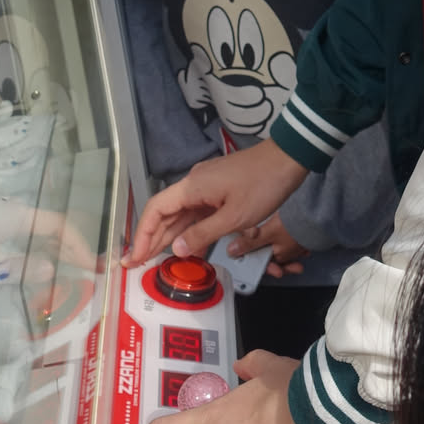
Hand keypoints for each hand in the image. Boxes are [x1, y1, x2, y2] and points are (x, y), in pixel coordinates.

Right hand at [127, 141, 306, 266]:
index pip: (155, 210)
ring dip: (168, 236)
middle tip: (135, 263)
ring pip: (181, 214)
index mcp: (192, 187)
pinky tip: (186, 248)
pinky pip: (197, 213)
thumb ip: (203, 234)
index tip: (134, 256)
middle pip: (164, 213)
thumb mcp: (234, 216)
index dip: (142, 235)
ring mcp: (206, 187)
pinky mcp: (218, 190)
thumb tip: (176, 249)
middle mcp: (193, 185)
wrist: (289, 159)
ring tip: (153, 259)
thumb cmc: (263, 186)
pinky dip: (189, 230)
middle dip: (150, 238)